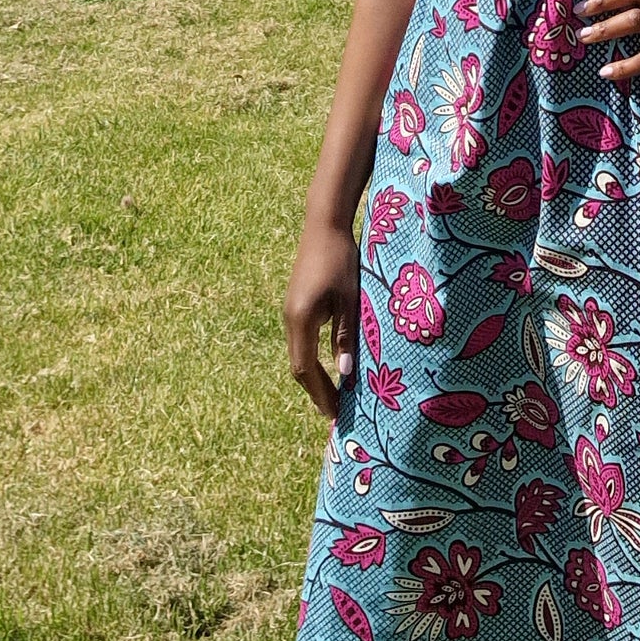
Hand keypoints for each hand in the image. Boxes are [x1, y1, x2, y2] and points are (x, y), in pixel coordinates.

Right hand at [283, 222, 360, 419]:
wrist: (324, 226)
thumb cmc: (340, 260)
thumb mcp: (349, 299)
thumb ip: (344, 337)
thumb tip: (345, 374)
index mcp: (301, 320)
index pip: (305, 369)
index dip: (319, 393)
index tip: (333, 414)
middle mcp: (290, 319)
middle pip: (299, 366)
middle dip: (316, 390)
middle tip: (333, 412)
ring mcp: (290, 311)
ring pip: (299, 353)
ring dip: (314, 375)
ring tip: (334, 394)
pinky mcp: (296, 304)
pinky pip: (301, 340)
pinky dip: (312, 358)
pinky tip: (328, 364)